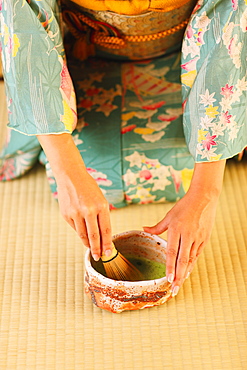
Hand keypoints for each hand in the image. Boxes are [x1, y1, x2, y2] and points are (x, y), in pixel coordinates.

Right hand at [56, 168, 111, 260]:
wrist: (71, 176)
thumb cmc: (89, 189)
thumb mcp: (100, 200)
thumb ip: (102, 216)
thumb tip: (102, 237)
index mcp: (101, 206)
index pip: (106, 230)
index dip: (107, 243)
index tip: (109, 253)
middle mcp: (89, 210)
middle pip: (94, 236)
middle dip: (97, 249)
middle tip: (99, 257)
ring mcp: (76, 213)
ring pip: (83, 235)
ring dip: (88, 244)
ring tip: (91, 248)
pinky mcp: (66, 214)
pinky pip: (75, 228)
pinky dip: (80, 232)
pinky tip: (83, 233)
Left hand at [143, 160, 225, 296]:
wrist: (203, 199)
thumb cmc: (184, 207)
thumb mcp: (169, 216)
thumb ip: (157, 227)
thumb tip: (143, 229)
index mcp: (176, 229)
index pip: (172, 252)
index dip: (170, 266)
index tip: (168, 278)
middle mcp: (187, 236)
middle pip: (183, 260)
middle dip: (178, 276)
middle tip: (174, 290)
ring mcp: (197, 238)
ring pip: (191, 260)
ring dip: (185, 273)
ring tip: (179, 284)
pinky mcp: (204, 239)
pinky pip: (197, 255)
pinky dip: (192, 265)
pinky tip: (187, 273)